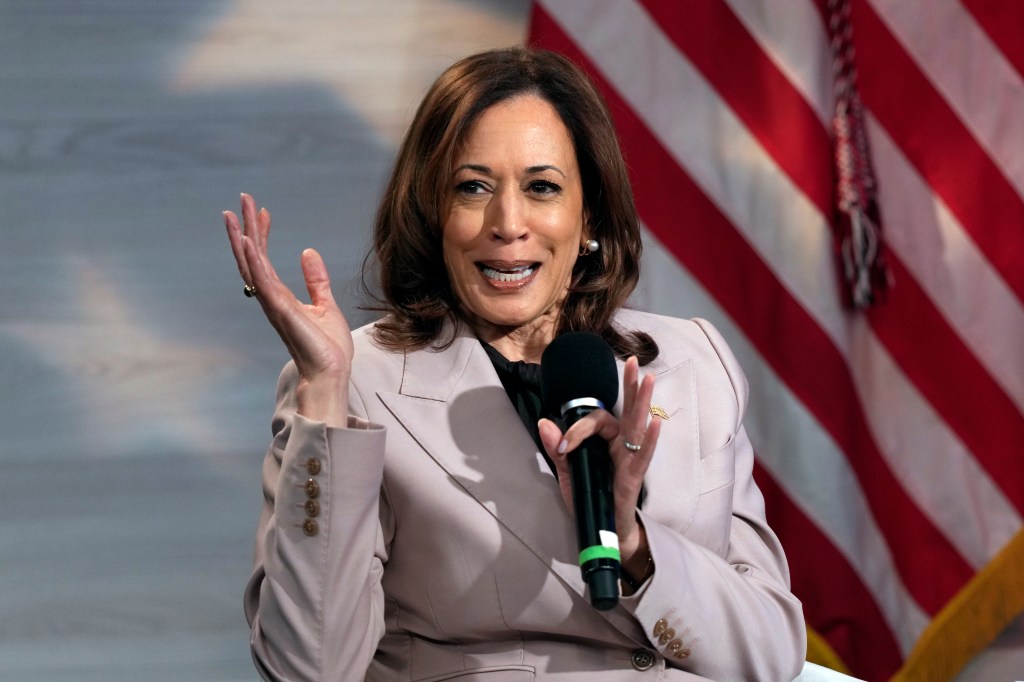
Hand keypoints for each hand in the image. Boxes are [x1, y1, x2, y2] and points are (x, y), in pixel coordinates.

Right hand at [224, 193, 353, 424]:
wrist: (331, 373)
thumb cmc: (328, 348)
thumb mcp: (325, 305)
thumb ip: (317, 280)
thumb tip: (308, 252)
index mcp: (281, 297)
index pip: (266, 259)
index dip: (263, 233)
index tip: (263, 210)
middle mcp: (271, 299)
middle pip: (252, 257)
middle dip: (247, 227)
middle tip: (242, 199)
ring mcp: (273, 304)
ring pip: (252, 265)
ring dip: (244, 237)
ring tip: (234, 213)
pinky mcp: (281, 311)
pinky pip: (262, 281)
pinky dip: (254, 261)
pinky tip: (247, 242)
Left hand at [538, 356, 660, 574]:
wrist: (603, 532)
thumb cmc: (590, 499)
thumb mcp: (567, 473)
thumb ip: (557, 448)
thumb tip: (545, 422)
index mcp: (605, 442)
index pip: (594, 422)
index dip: (577, 430)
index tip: (562, 447)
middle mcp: (621, 446)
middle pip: (626, 411)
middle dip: (630, 385)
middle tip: (634, 361)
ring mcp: (630, 459)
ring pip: (637, 426)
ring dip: (643, 402)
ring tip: (649, 378)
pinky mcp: (634, 477)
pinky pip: (643, 455)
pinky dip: (650, 440)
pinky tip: (655, 422)